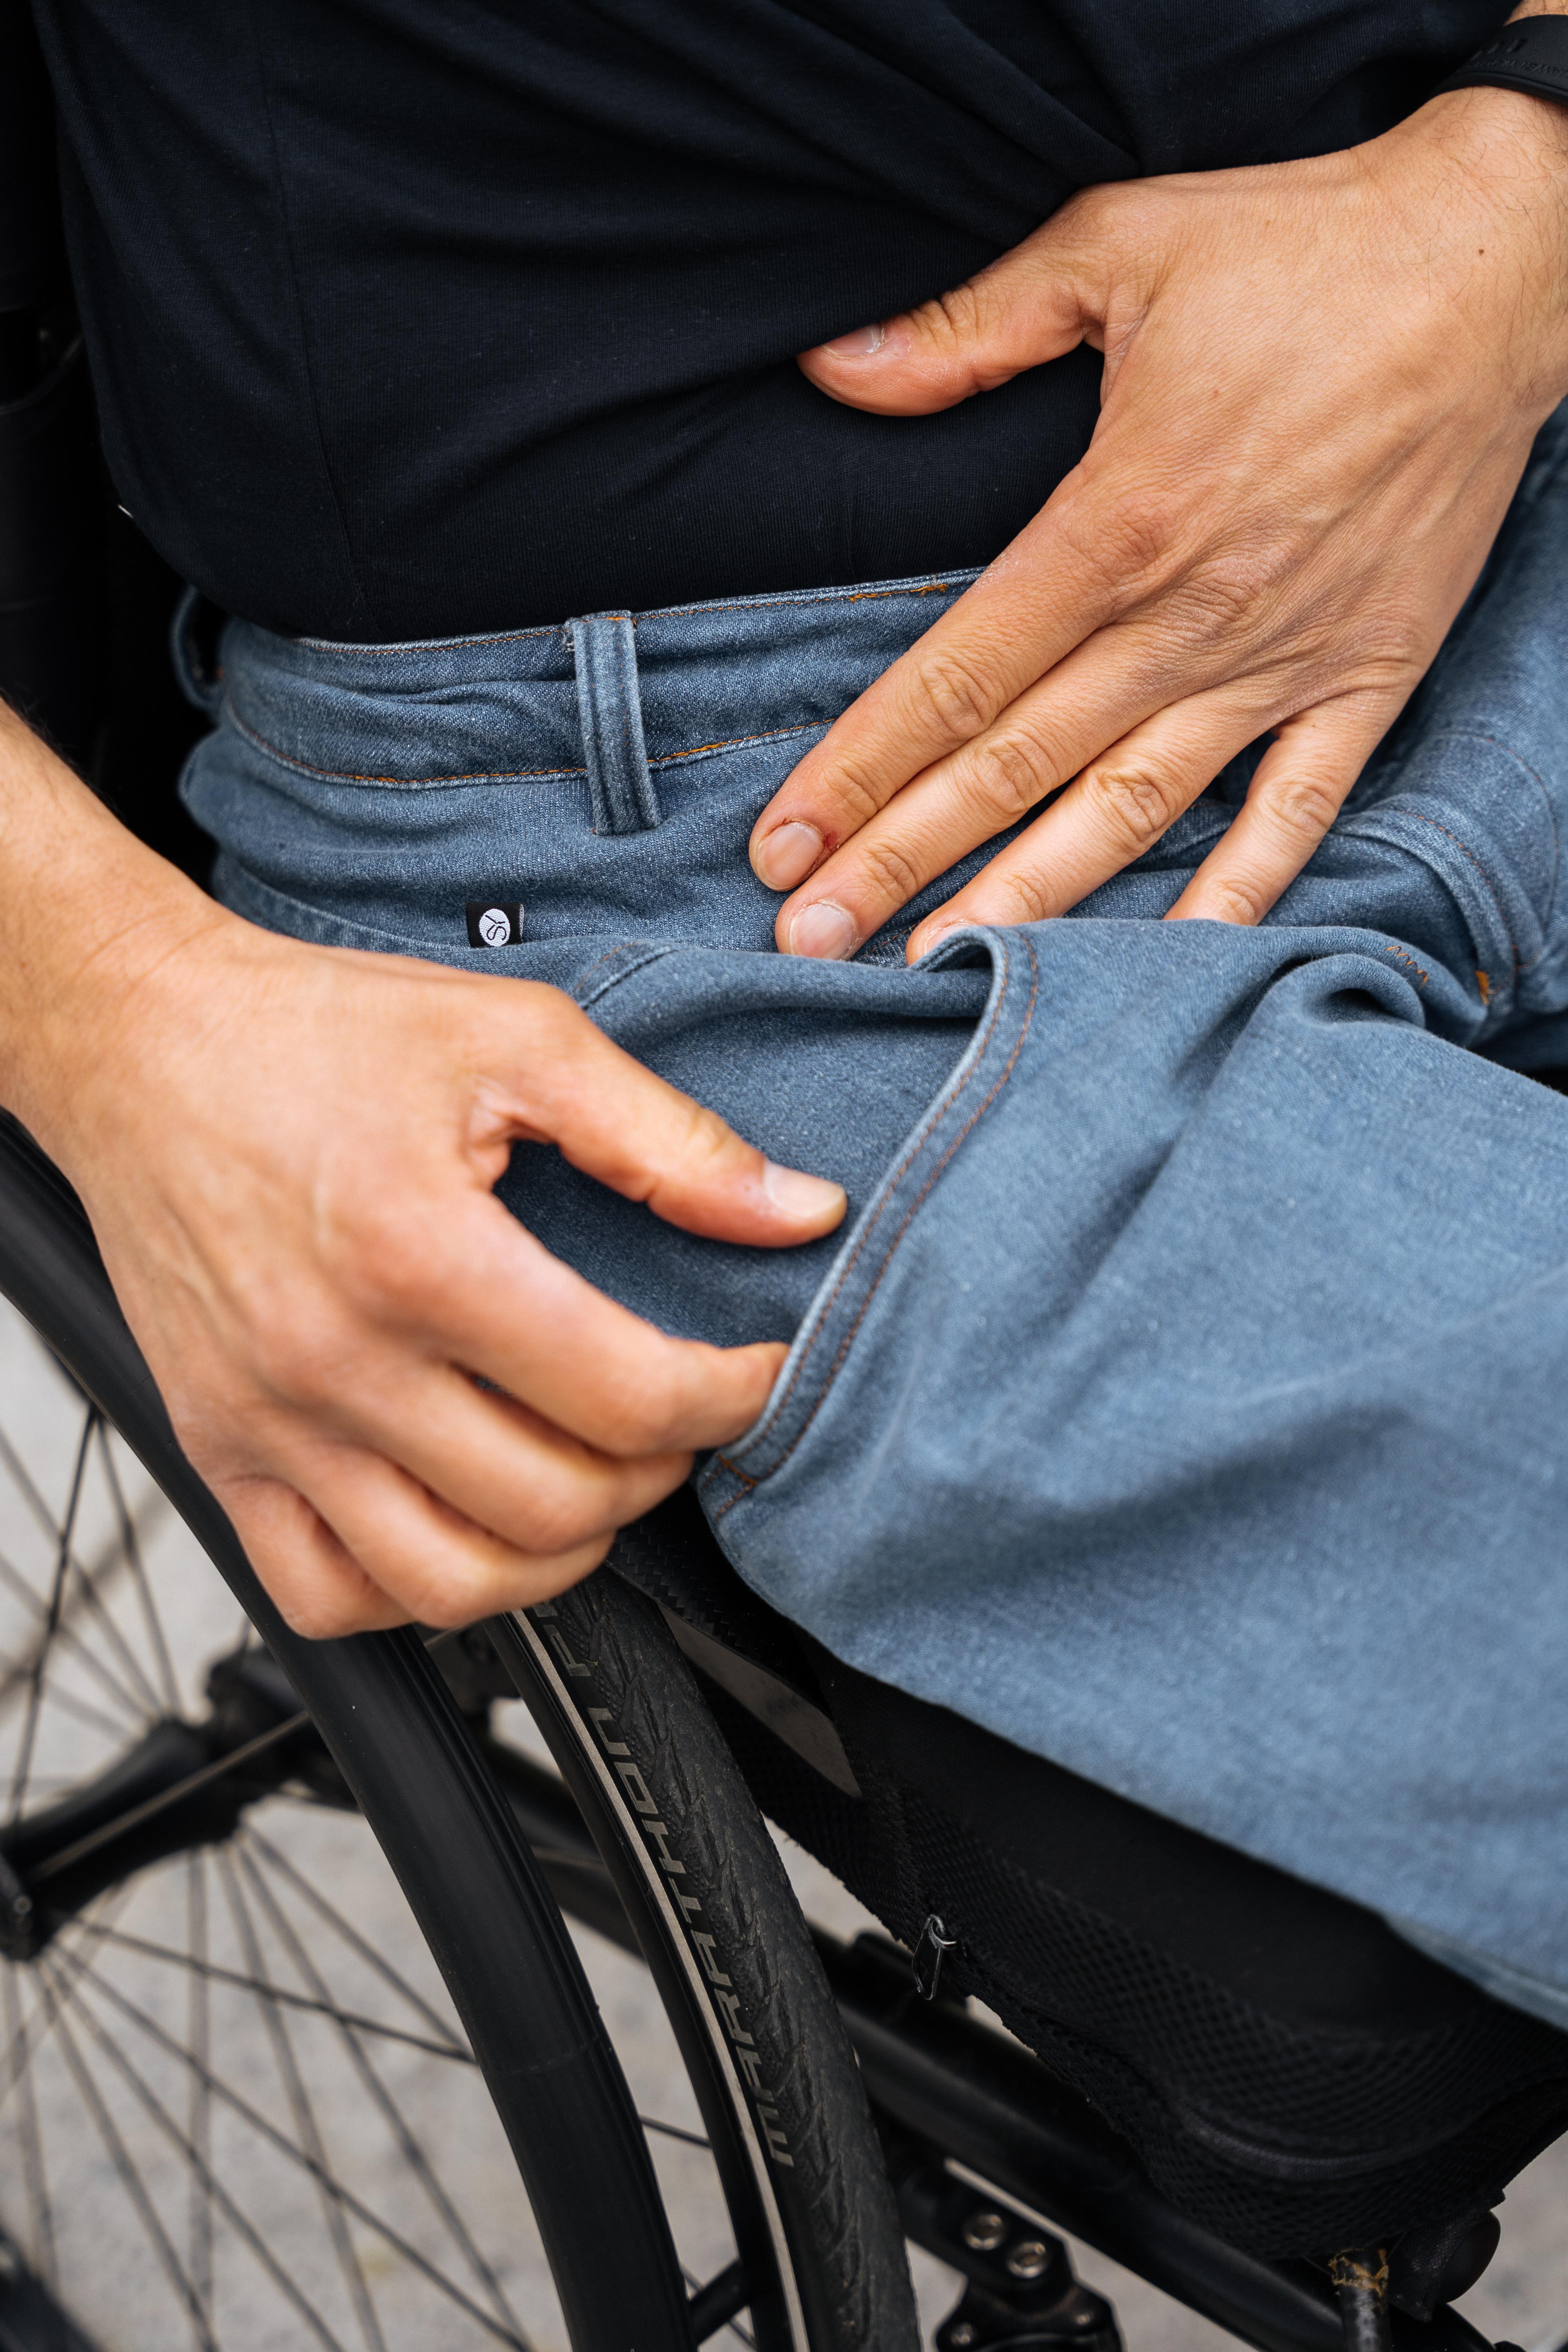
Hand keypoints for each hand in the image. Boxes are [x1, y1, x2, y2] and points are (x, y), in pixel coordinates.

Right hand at [17, 852, 842, 1636]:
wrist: (146, 1042)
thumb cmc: (314, 1033)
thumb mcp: (518, 1039)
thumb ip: (667, 1140)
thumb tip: (795, 1211)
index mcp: (420, 1252)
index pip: (625, 1395)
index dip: (728, 1399)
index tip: (751, 1371)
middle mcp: (336, 1358)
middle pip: (552, 1508)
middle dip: (652, 1476)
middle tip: (669, 1417)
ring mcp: (269, 1422)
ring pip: (448, 1587)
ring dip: (552, 1558)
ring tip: (585, 1482)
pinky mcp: (217, 1452)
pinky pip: (324, 1596)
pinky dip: (412, 1592)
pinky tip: (460, 1521)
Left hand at [752, 68, 1567, 959]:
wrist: (1497, 265)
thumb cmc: (1299, 251)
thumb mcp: (1113, 246)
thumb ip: (967, 325)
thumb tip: (834, 367)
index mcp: (1116, 522)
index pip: (955, 677)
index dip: (858, 769)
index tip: (782, 844)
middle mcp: (1190, 616)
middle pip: (1014, 766)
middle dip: (901, 860)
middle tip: (809, 941)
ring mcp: (1281, 661)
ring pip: (1129, 812)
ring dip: (1027, 902)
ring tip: (937, 970)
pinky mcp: (1365, 680)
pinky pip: (1292, 817)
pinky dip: (1231, 896)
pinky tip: (1159, 962)